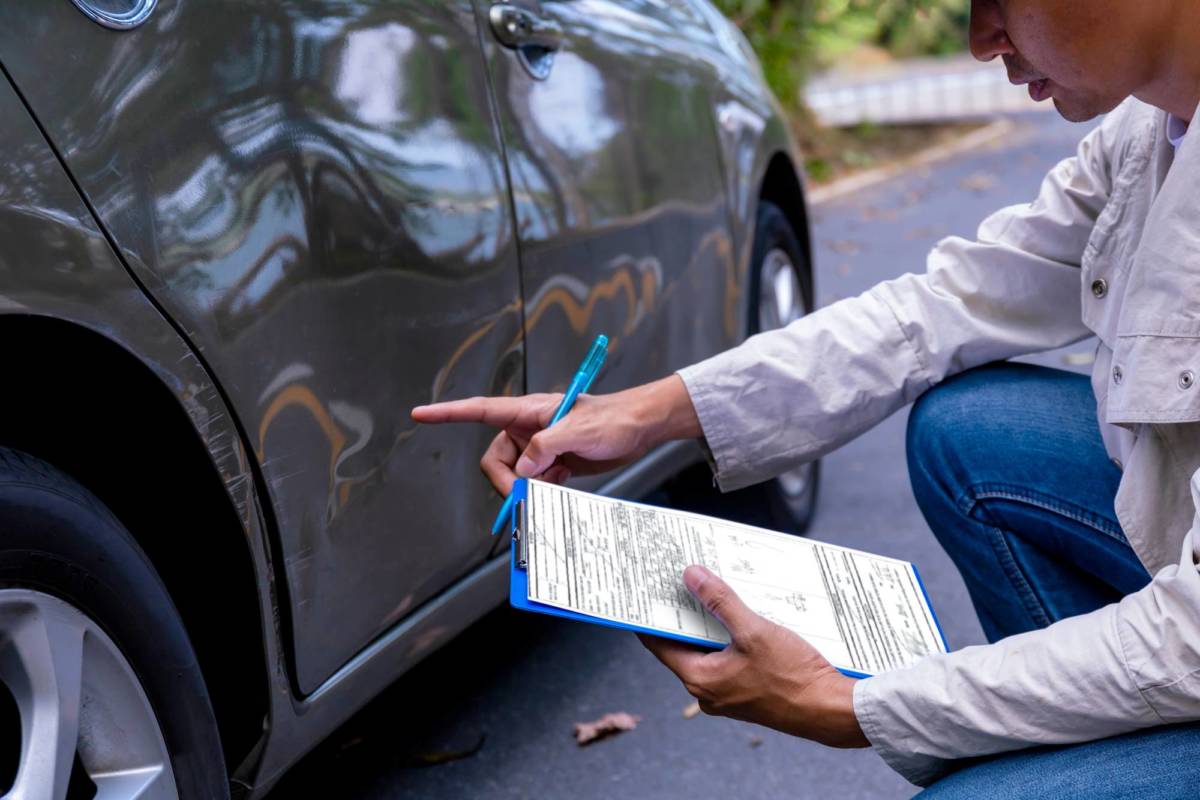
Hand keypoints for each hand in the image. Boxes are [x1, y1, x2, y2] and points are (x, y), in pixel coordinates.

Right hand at [410, 375, 701, 495]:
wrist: (640, 428)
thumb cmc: (613, 419)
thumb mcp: (579, 431)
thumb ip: (545, 448)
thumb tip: (522, 472)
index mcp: (528, 411)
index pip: (479, 410)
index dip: (448, 413)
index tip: (420, 414)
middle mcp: (528, 428)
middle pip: (496, 460)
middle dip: (508, 482)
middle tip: (528, 496)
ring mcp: (540, 446)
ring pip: (515, 475)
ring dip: (529, 489)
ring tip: (555, 487)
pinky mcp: (553, 463)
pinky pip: (533, 482)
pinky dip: (542, 491)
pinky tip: (562, 486)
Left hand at [639, 565, 868, 748]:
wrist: (830, 711)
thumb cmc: (793, 677)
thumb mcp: (754, 630)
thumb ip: (720, 601)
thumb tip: (692, 576)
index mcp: (700, 679)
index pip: (659, 643)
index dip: (652, 616)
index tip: (649, 592)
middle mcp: (708, 691)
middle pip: (684, 645)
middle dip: (686, 613)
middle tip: (683, 581)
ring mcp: (728, 694)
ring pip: (709, 651)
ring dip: (711, 624)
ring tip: (714, 592)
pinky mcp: (747, 692)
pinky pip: (729, 659)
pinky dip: (730, 638)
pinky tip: (742, 617)